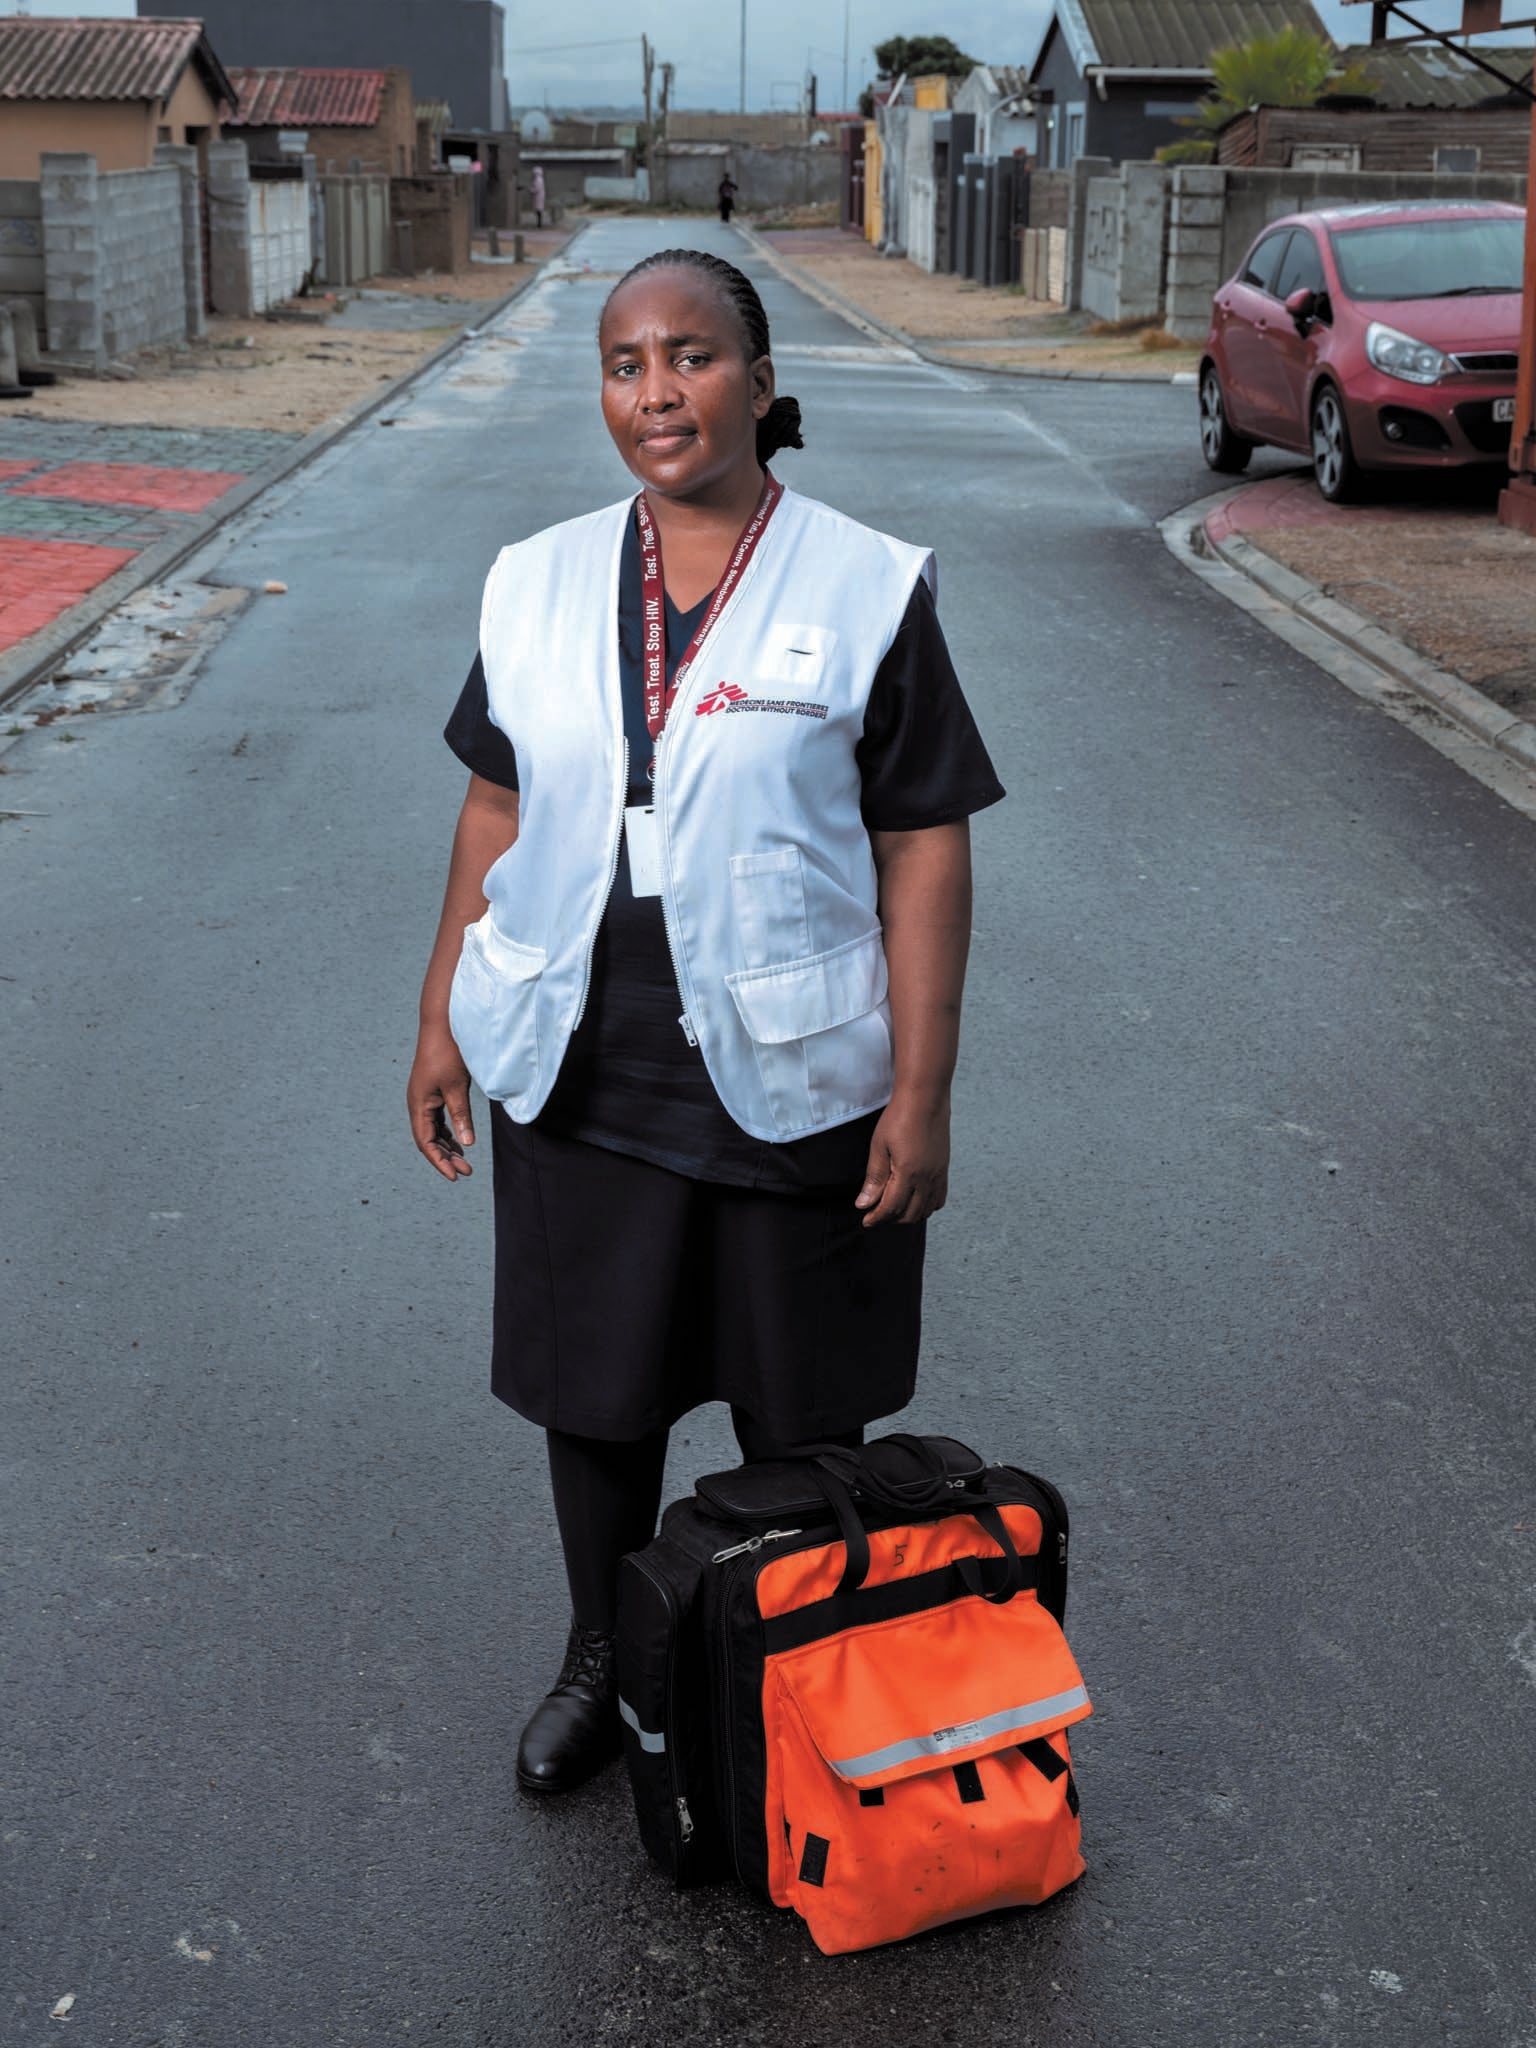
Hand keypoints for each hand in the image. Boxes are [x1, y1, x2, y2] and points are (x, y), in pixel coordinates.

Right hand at [407, 1026, 476, 1181]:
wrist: (442, 1023)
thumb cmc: (448, 1052)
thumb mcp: (456, 1086)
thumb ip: (461, 1115)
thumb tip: (467, 1143)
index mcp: (418, 1104)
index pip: (425, 1142)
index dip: (439, 1161)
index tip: (455, 1177)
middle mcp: (418, 1103)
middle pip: (429, 1140)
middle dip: (446, 1157)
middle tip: (466, 1172)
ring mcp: (424, 1097)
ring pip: (433, 1131)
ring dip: (447, 1146)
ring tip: (464, 1162)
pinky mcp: (433, 1091)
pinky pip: (438, 1119)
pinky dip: (449, 1132)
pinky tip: (460, 1141)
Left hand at [855, 1096, 949, 1227]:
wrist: (925, 1098)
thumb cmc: (899, 1117)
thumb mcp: (879, 1147)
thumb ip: (874, 1178)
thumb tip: (864, 1204)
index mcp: (908, 1173)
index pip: (891, 1208)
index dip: (877, 1218)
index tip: (866, 1221)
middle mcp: (927, 1178)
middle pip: (910, 1214)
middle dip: (891, 1219)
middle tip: (876, 1214)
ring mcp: (938, 1175)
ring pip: (925, 1210)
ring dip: (908, 1215)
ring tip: (893, 1208)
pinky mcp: (943, 1169)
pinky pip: (938, 1199)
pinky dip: (926, 1207)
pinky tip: (914, 1200)